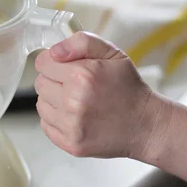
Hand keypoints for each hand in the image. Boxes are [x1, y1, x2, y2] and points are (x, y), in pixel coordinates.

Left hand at [34, 31, 163, 159]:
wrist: (146, 125)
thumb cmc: (128, 88)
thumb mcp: (112, 54)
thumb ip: (81, 43)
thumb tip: (53, 52)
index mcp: (82, 75)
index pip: (42, 63)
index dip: (54, 62)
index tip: (66, 67)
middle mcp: (73, 101)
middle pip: (39, 83)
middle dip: (54, 81)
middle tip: (76, 85)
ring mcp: (71, 125)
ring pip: (40, 104)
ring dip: (54, 101)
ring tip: (77, 101)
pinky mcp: (70, 143)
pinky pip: (46, 125)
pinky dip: (56, 120)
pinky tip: (76, 116)